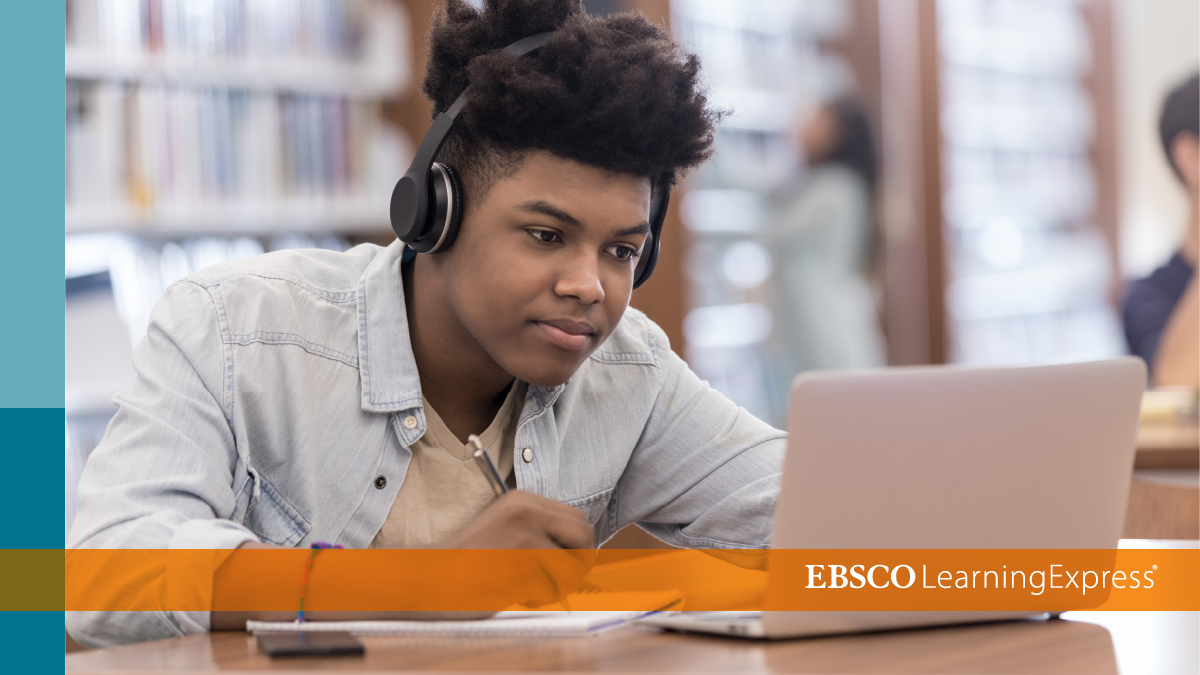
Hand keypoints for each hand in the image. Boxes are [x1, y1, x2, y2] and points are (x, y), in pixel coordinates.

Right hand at [442, 490, 594, 606]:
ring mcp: (526, 538)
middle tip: (556, 579)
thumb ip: (540, 531)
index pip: (577, 519)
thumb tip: (582, 549)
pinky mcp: (522, 566)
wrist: (429, 579)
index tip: (563, 561)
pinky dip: (537, 598)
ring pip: (572, 568)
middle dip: (577, 563)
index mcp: (523, 500)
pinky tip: (513, 592)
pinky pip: (552, 589)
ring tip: (525, 586)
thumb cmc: (466, 562)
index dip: (576, 544)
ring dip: (555, 585)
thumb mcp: (505, 528)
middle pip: (584, 537)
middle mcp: (528, 512)